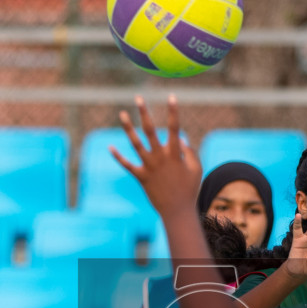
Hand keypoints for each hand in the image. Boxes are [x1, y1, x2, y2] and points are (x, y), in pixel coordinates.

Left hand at [109, 96, 201, 214]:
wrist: (177, 211)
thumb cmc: (189, 189)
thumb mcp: (196, 168)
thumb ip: (189, 151)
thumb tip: (179, 138)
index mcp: (174, 154)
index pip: (174, 128)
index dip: (173, 112)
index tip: (171, 96)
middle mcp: (160, 157)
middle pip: (150, 130)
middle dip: (144, 113)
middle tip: (138, 98)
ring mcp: (149, 167)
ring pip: (136, 144)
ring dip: (128, 128)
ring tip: (122, 113)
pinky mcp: (141, 177)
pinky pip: (127, 165)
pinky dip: (118, 157)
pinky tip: (110, 147)